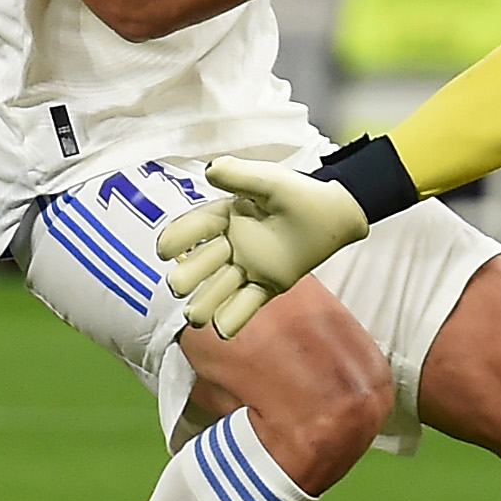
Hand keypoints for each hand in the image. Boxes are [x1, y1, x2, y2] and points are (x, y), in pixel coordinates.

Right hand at [154, 157, 370, 338]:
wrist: (337, 213)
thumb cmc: (300, 193)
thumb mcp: (270, 180)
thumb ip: (241, 175)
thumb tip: (211, 170)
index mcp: (227, 215)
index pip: (197, 227)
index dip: (180, 237)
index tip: (163, 249)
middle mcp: (231, 244)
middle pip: (204, 262)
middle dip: (190, 274)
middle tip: (177, 285)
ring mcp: (248, 267)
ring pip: (221, 287)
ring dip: (206, 302)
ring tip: (194, 318)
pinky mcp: (267, 285)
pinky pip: (247, 303)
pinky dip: (234, 317)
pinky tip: (223, 330)